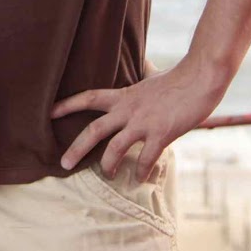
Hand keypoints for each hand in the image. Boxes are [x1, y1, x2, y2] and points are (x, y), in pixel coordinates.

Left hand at [49, 55, 227, 179]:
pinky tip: (140, 179)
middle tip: (63, 164)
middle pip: (94, 129)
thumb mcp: (152, 78)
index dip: (67, 105)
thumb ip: (142, 82)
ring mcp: (144, 122)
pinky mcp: (161, 133)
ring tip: (107, 175)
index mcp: (124, 95)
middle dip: (76, 148)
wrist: (201, 77)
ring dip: (108, 165)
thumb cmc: (179, 78)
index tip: (49, 113)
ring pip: (116, 148)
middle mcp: (129, 109)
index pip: (88, 97)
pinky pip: (146, 158)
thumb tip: (144, 71)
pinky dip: (142, 171)